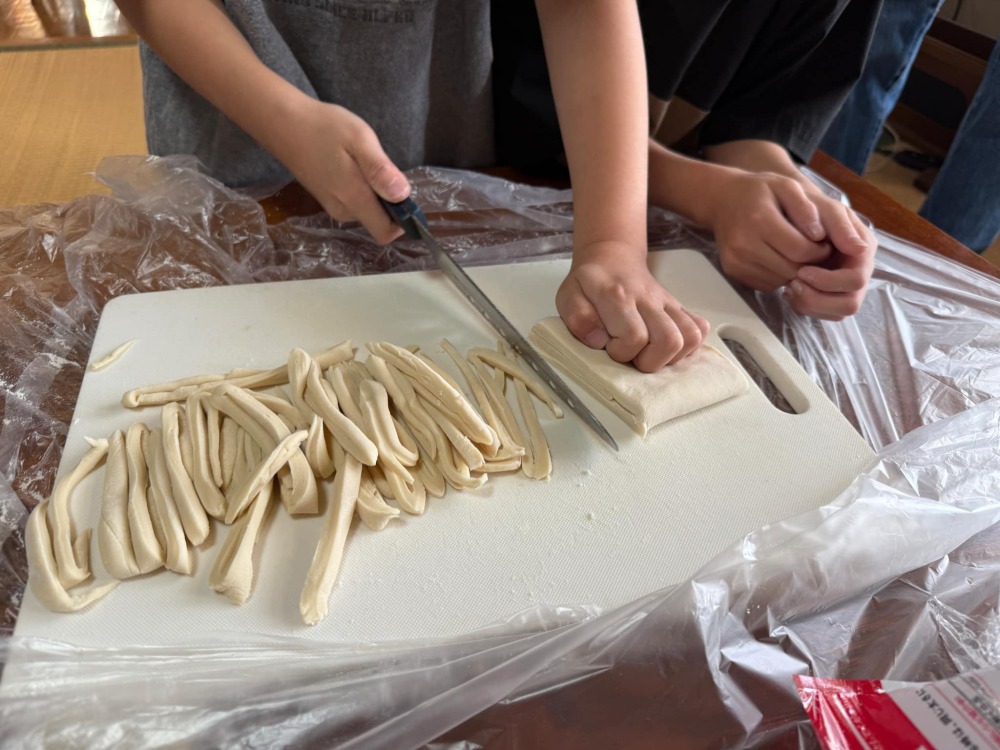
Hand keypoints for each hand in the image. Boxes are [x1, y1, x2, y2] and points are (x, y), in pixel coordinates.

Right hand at [278, 99, 410, 243]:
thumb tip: (402, 195)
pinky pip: (356, 202)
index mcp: (354, 199)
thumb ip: (380, 170)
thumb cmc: (324, 127)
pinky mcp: (328, 199)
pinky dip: (361, 188)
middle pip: (379, 221)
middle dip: (389, 200)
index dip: (402, 219)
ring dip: (374, 191)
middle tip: (377, 166)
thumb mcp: (359, 139)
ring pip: (368, 210)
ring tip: (361, 161)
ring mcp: (334, 206)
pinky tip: (350, 164)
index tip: (405, 194)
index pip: (386, 232)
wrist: (284, 123)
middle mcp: (344, 211)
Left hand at [556, 242, 709, 372]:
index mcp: (617, 296)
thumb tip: (598, 340)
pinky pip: (700, 328)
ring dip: (671, 356)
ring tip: (649, 353)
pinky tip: (664, 346)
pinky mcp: (679, 307)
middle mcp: (647, 299)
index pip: (633, 337)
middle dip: (650, 361)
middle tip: (633, 356)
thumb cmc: (590, 283)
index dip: (622, 353)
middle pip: (669, 341)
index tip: (610, 348)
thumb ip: (577, 318)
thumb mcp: (567, 297)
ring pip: (690, 337)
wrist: (612, 258)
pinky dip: (687, 345)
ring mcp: (667, 303)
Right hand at [707, 171, 875, 318]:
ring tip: (793, 250)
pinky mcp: (733, 272)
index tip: (821, 239)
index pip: (802, 251)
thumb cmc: (760, 191)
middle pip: (792, 269)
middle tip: (811, 247)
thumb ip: (817, 211)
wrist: (722, 200)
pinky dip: (779, 274)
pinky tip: (778, 257)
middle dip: (809, 263)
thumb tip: (844, 242)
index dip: (819, 250)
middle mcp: (744, 245)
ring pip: (781, 280)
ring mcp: (736, 261)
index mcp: (760, 220)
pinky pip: (768, 284)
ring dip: (795, 271)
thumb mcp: (790, 187)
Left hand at [785, 197, 876, 319]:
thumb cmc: (813, 210)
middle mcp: (858, 272)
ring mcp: (845, 286)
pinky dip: (803, 305)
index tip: (802, 272)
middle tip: (792, 285)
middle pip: (849, 304)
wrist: (797, 215)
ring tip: (788, 287)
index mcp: (863, 252)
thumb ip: (842, 227)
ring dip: (809, 304)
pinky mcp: (829, 295)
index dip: (828, 282)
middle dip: (818, 298)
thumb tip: (859, 249)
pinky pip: (822, 313)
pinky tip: (788, 290)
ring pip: (836, 313)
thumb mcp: (827, 211)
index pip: (856, 280)